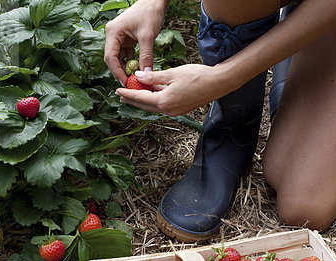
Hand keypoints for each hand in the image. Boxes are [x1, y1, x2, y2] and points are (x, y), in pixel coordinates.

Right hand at [103, 0, 168, 85]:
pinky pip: (127, 55)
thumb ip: (146, 56)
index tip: (125, 82)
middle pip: (112, 59)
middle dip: (120, 72)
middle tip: (129, 84)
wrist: (155, 1)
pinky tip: (138, 71)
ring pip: (119, 59)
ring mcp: (120, 38)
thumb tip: (146, 74)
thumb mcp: (148, 36)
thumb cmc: (150, 12)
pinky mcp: (127, 40)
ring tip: (134, 80)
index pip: (110, 56)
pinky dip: (131, 63)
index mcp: (113, 32)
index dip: (116, 71)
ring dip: (126, 69)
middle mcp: (113, 35)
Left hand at [115, 63, 232, 116]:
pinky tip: (151, 92)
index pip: (140, 98)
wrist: (218, 83)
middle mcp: (168, 110)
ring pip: (154, 106)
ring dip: (143, 100)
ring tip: (133, 94)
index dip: (128, 94)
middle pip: (145, 106)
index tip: (117, 91)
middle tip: (121, 96)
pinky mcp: (180, 109)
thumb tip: (138, 77)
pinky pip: (163, 105)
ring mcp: (175, 111)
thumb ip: (153, 77)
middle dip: (132, 100)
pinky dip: (155, 99)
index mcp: (164, 101)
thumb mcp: (172, 73)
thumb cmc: (198, 76)